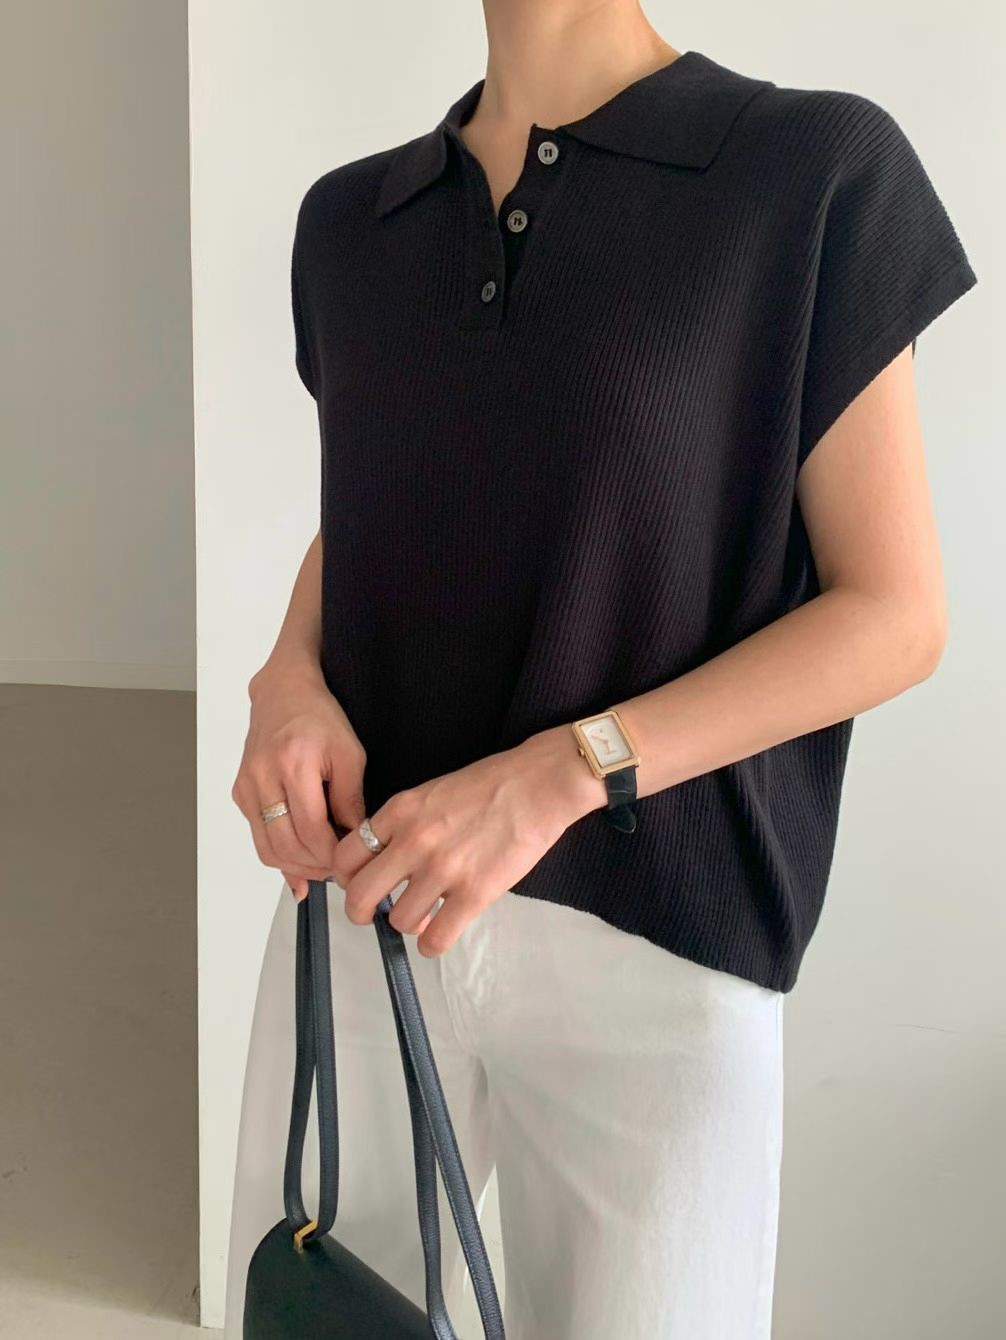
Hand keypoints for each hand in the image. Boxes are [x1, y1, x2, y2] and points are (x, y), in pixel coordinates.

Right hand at [231, 660, 367, 898]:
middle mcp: (263, 777)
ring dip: (296, 866)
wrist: (283, 694)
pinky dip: (280, 853)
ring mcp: (247, 786)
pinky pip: (258, 837)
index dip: (332, 855)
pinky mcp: (240, 793)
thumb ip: (351, 801)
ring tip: (322, 866)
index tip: (350, 861)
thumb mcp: (350, 754)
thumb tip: (353, 842)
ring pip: (267, 849)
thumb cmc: (319, 719)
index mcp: (293, 763)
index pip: (311, 830)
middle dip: (315, 866)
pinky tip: (302, 858)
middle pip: (285, 845)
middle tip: (338, 870)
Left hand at [327, 724, 606, 956]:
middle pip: (359, 894)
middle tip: (373, 914)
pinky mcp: (474, 894)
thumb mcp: (432, 791)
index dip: (346, 876)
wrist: (539, 784)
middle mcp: (413, 841)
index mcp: (400, 811)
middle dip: (361, 911)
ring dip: (407, 924)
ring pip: (399, 920)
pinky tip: (439, 933)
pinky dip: (432, 944)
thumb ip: (404, 823)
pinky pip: (435, 938)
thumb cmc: (492, 784)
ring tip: (423, 915)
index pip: (346, 855)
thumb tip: (386, 860)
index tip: (359, 882)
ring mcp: (443, 869)